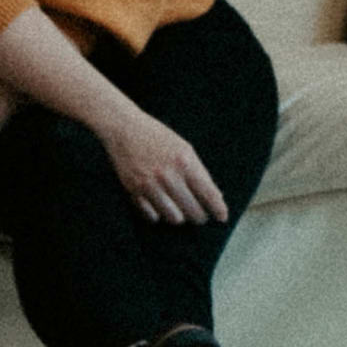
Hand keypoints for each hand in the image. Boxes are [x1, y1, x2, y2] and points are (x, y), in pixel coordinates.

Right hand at [101, 109, 229, 228]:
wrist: (124, 128)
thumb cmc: (157, 137)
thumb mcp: (184, 148)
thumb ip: (200, 172)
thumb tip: (216, 198)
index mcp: (185, 162)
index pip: (208, 194)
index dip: (218, 210)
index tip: (222, 217)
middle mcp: (168, 176)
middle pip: (194, 211)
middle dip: (200, 216)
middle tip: (200, 215)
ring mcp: (150, 185)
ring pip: (175, 218)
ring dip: (180, 216)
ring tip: (180, 210)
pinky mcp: (134, 191)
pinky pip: (153, 216)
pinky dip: (159, 215)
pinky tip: (161, 207)